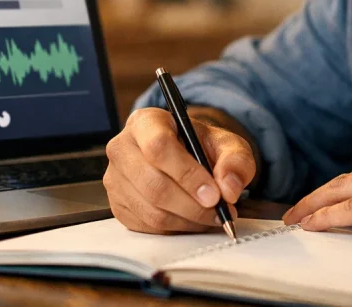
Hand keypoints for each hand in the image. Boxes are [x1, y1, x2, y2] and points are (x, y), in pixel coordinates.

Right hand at [104, 107, 255, 233]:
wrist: (185, 156)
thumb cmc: (200, 146)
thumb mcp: (226, 143)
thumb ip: (235, 161)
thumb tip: (229, 188)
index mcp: (145, 122)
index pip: (159, 147)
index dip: (188, 174)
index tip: (214, 194)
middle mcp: (123, 148)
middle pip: (154, 184)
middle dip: (193, 205)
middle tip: (219, 211)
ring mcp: (115, 179)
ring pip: (152, 211)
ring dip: (188, 220)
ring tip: (211, 216)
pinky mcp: (118, 205)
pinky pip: (147, 227)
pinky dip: (176, 229)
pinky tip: (192, 219)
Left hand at [282, 158, 351, 254]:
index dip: (346, 189)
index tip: (331, 199)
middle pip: (348, 180)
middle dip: (321, 194)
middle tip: (299, 208)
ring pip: (341, 191)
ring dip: (314, 204)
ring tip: (295, 217)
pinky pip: (348, 211)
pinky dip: (325, 217)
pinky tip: (311, 225)